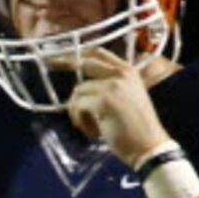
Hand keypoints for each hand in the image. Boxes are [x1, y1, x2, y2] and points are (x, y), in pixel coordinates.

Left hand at [61, 45, 169, 162]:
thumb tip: (82, 86)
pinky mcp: (104, 100)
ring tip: (90, 126)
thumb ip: (109, 86)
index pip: (99, 52)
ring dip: (78, 111)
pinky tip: (92, 131)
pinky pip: (78, 105)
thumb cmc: (136, 127)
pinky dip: (80, 120)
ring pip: (78, 91)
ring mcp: (113, 85)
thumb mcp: (127, 97)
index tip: (59, 57)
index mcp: (128, 71)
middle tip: (50, 66)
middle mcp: (122, 73)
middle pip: (85, 63)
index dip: (78, 53)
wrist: (149, 145)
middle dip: (63, 64)